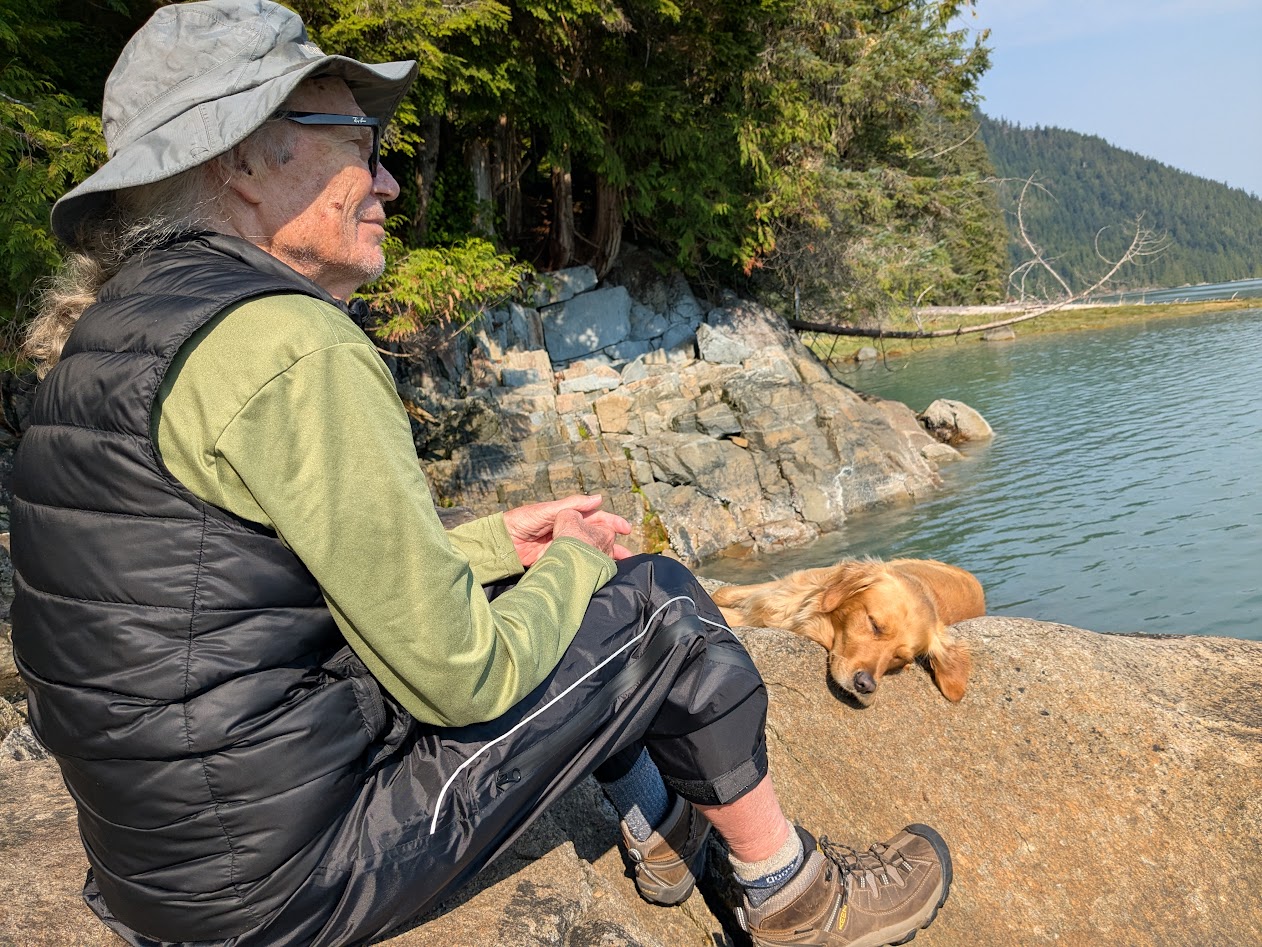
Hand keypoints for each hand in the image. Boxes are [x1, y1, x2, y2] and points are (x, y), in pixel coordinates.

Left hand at [503, 494, 632, 565]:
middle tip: (629, 555)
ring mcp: (566, 547)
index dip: (613, 522)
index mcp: (571, 516)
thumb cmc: (522, 520)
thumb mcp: (548, 510)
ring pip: (590, 552)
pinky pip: (578, 564)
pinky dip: (589, 568)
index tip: (627, 529)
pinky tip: (599, 574)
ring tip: (619, 568)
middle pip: (598, 537)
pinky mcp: (558, 560)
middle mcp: (571, 531)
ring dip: (604, 559)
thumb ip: (572, 505)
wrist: (503, 542)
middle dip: (614, 545)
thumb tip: (599, 498)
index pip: (598, 518)